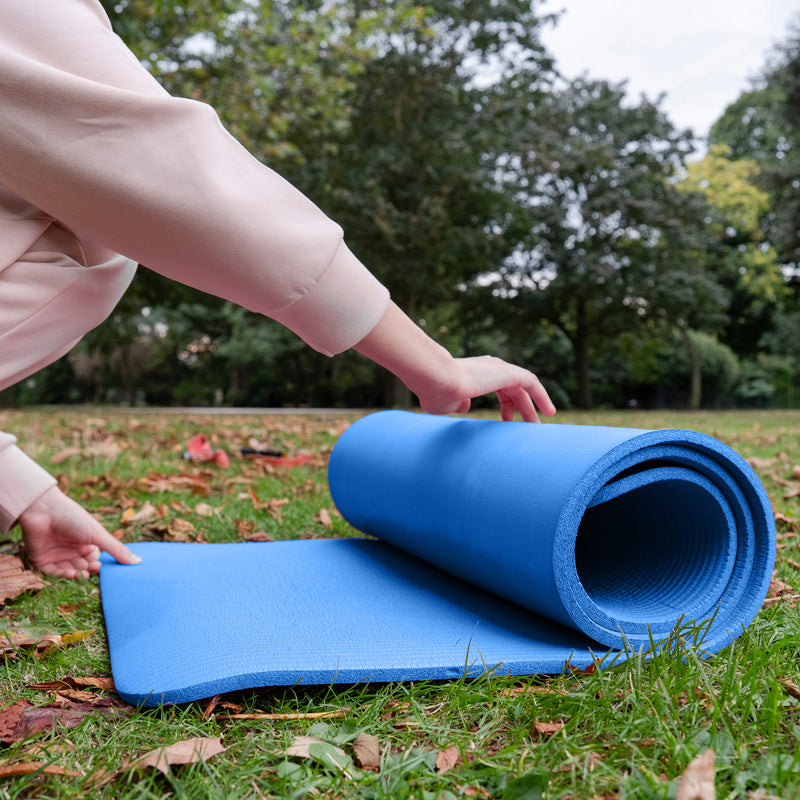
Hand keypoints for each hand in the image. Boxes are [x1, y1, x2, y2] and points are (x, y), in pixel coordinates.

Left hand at [19, 486, 140, 578]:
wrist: (44, 509)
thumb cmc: (73, 518)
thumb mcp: (98, 535)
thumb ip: (116, 550)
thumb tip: (138, 561)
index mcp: (86, 542)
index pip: (95, 560)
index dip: (99, 566)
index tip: (102, 568)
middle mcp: (72, 549)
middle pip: (82, 567)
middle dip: (87, 571)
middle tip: (91, 570)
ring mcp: (57, 554)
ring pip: (68, 572)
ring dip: (75, 575)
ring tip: (80, 573)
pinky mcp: (41, 559)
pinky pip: (52, 572)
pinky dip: (62, 575)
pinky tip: (70, 572)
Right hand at [354, 302, 555, 421]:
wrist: (436, 379)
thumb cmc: (437, 393)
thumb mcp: (447, 404)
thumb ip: (458, 404)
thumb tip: (465, 407)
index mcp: (476, 374)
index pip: (499, 390)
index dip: (506, 408)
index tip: (506, 424)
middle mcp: (489, 368)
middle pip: (513, 391)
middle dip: (521, 410)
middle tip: (528, 429)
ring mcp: (498, 369)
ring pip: (523, 389)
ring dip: (532, 408)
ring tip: (538, 428)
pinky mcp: (507, 372)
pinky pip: (531, 383)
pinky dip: (541, 396)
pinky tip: (549, 412)